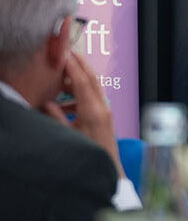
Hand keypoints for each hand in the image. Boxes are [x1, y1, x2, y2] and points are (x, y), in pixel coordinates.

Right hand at [42, 52, 123, 174]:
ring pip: (92, 88)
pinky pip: (92, 99)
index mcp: (93, 111)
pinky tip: (63, 104)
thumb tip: (45, 101)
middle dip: (79, 64)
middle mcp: (103, 108)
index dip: (72, 66)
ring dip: (77, 80)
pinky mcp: (105, 117)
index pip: (83, 82)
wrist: (108, 169)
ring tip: (59, 78)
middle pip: (91, 79)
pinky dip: (79, 95)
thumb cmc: (88, 153)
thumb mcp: (67, 134)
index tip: (64, 53)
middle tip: (67, 52)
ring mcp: (106, 112)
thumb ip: (55, 116)